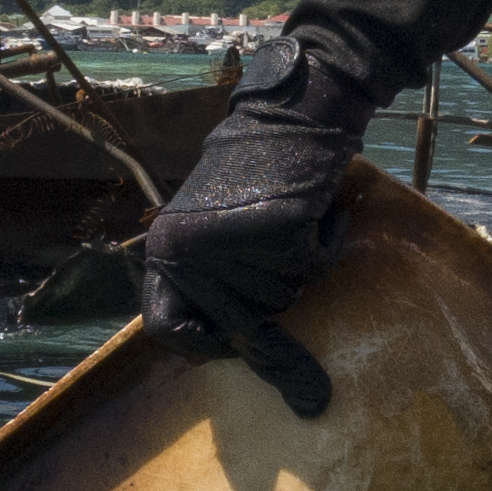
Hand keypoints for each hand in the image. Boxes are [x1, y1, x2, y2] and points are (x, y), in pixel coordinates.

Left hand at [139, 34, 373, 419]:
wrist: (290, 112)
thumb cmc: (259, 174)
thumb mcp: (215, 229)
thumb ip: (218, 286)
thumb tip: (271, 378)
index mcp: (165, 249)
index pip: (167, 330)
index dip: (205, 346)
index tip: (236, 342)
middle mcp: (187, 249)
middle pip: (243, 322)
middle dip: (273, 295)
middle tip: (284, 242)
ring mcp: (230, 243)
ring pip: (284, 297)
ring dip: (299, 263)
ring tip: (289, 212)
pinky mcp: (276, 230)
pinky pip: (314, 267)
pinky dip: (326, 241)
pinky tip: (315, 207)